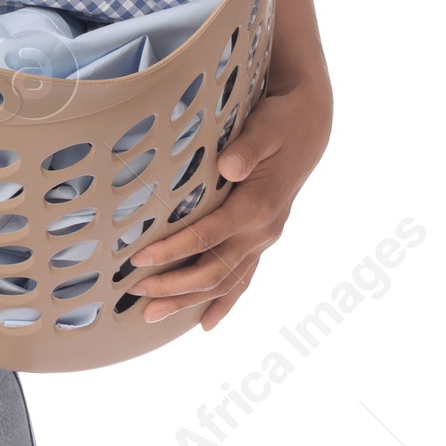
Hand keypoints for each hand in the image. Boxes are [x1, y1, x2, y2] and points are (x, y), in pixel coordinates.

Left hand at [128, 61, 330, 330]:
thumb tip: (229, 167)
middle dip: (173, 286)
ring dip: (189, 301)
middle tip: (135, 294)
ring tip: (152, 316)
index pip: (206, 237)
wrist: (310, 125)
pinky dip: (224, 302)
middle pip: (213, 270)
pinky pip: (243, 279)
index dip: (172, 251)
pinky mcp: (263, 238)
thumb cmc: (280, 122)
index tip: (138, 260)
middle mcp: (262, 230)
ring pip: (225, 282)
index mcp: (256, 206)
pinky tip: (206, 323)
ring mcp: (264, 238)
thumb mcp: (265, 128)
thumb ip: (246, 149)